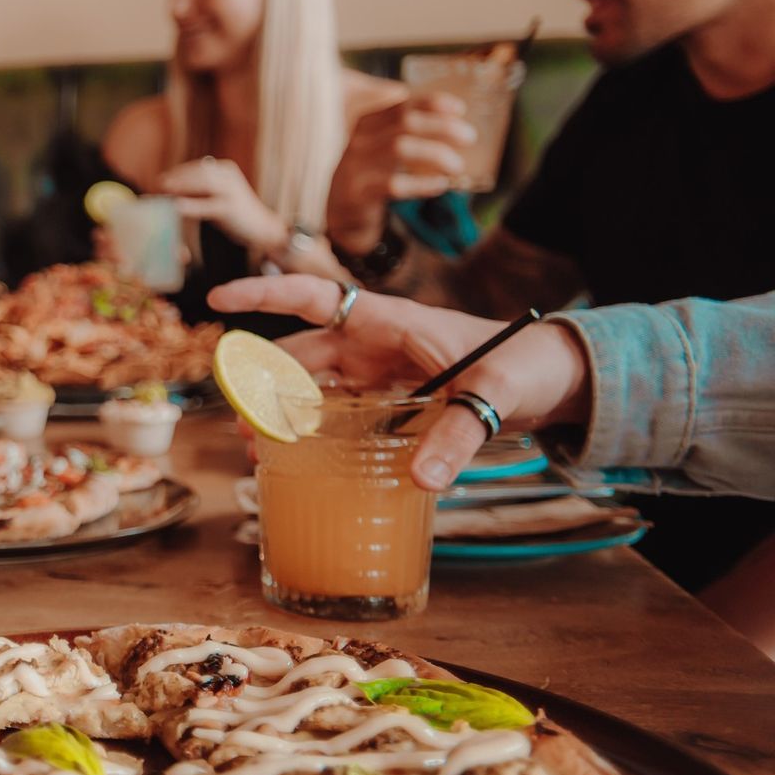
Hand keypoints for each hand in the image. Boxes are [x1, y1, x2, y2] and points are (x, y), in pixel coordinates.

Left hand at [156, 158, 284, 253]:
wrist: (262, 228)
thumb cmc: (235, 213)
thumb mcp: (217, 196)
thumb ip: (200, 190)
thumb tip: (173, 189)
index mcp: (225, 170)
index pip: (198, 167)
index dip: (178, 171)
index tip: (161, 178)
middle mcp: (229, 177)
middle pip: (199, 171)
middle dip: (177, 176)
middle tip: (159, 183)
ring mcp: (232, 191)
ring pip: (203, 183)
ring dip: (182, 185)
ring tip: (164, 190)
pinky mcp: (232, 207)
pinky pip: (208, 204)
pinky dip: (191, 205)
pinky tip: (177, 207)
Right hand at [205, 275, 591, 490]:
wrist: (554, 377)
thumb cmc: (526, 366)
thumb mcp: (496, 394)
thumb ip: (458, 435)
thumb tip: (422, 479)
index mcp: (389, 322)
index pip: (313, 298)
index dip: (264, 294)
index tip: (219, 297)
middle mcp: (374, 344)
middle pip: (301, 355)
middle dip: (263, 384)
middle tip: (242, 425)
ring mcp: (379, 371)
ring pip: (314, 387)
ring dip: (284, 413)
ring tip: (259, 450)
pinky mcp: (390, 399)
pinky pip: (340, 411)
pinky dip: (315, 430)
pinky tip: (299, 457)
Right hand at [326, 93, 475, 253]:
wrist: (339, 215)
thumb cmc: (370, 177)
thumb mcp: (382, 149)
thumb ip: (406, 132)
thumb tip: (453, 119)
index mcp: (366, 124)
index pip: (401, 105)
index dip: (432, 103)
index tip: (460, 109)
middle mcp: (359, 140)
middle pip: (405, 123)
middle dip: (443, 127)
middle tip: (470, 137)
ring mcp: (355, 166)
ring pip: (400, 148)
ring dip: (436, 154)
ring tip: (457, 165)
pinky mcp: (358, 193)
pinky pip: (394, 184)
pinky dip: (422, 183)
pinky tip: (440, 185)